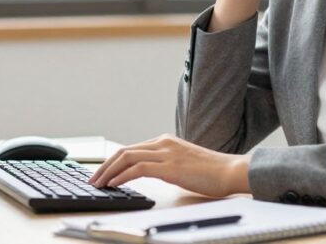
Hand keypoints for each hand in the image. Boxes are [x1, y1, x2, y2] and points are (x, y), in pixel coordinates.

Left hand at [89, 134, 250, 198]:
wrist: (231, 171)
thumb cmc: (212, 172)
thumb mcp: (184, 163)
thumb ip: (167, 163)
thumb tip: (150, 172)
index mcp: (165, 141)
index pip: (131, 149)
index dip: (113, 161)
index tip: (102, 173)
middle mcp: (163, 143)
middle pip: (124, 151)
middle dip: (105, 166)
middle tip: (93, 179)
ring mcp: (166, 153)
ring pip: (126, 158)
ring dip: (108, 172)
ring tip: (98, 184)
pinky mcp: (169, 167)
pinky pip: (137, 169)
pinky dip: (122, 176)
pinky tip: (114, 184)